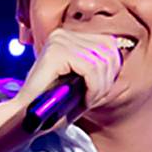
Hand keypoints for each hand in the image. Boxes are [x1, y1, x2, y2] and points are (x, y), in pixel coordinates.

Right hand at [16, 28, 135, 122]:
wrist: (27, 118)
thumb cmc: (55, 105)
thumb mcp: (84, 83)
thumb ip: (101, 67)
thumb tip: (123, 53)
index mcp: (70, 36)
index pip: (109, 43)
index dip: (111, 71)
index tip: (99, 90)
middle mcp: (63, 33)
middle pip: (108, 51)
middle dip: (106, 81)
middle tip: (93, 98)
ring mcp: (58, 40)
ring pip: (101, 62)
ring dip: (99, 88)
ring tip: (86, 100)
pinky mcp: (55, 52)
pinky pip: (90, 69)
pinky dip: (92, 89)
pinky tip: (83, 100)